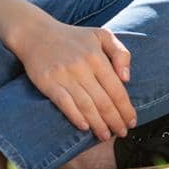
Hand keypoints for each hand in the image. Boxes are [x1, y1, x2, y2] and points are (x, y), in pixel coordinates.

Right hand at [12, 15, 134, 140]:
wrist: (36, 33)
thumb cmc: (74, 37)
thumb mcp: (101, 35)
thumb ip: (120, 53)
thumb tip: (126, 78)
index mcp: (96, 56)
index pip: (116, 88)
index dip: (126, 108)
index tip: (132, 121)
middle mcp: (81, 66)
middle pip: (103, 100)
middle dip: (115, 120)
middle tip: (122, 133)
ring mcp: (64, 75)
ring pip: (86, 105)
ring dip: (98, 124)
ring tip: (106, 135)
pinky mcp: (48, 82)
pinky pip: (64, 104)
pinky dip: (76, 117)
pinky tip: (85, 127)